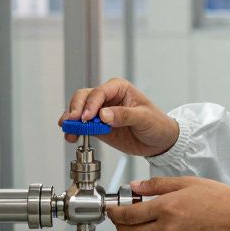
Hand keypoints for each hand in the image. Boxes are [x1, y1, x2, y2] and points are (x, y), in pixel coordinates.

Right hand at [60, 78, 178, 156]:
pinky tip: (71, 136)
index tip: (87, 117)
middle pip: (84, 97)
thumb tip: (103, 115)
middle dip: (76, 108)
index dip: (91, 104)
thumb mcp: (144, 118)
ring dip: (72, 119)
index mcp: (119, 88)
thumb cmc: (157, 123)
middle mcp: (107, 98)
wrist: (160, 142)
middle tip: (74, 121)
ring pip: (79, 110)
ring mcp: (101, 112)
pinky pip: (82, 126)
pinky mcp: (98, 126)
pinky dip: (74, 130)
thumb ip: (124, 115)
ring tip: (69, 129)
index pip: (100, 92)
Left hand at [105, 176, 229, 230]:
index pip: (129, 215)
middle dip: (118, 225)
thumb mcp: (186, 183)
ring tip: (132, 225)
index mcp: (166, 209)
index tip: (111, 208)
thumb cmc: (218, 200)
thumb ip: (157, 185)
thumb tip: (135, 187)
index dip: (115, 212)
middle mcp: (166, 230)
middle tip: (118, 216)